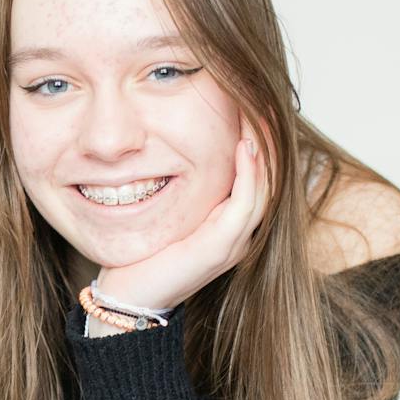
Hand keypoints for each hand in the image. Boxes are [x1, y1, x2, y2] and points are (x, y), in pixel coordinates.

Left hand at [95, 115, 269, 311]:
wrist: (130, 296)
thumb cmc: (144, 254)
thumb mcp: (169, 211)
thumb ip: (182, 186)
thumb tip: (174, 149)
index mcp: (230, 224)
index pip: (258, 177)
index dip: (260, 142)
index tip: (254, 107)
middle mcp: (240, 234)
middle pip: (269, 179)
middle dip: (268, 140)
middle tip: (264, 104)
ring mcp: (234, 242)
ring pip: (265, 189)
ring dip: (264, 150)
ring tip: (258, 117)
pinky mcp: (220, 249)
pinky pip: (245, 206)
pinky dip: (249, 175)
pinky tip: (244, 147)